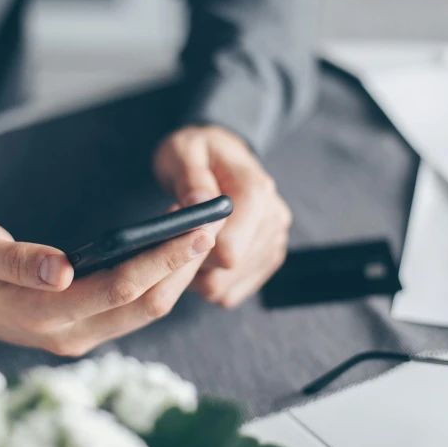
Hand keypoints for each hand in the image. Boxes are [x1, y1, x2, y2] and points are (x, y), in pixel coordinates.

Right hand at [0, 217, 214, 355]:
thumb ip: (15, 260)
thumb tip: (61, 269)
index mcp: (42, 315)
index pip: (119, 288)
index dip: (161, 260)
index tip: (196, 230)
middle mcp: (66, 335)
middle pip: (143, 305)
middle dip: (181, 267)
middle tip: (212, 226)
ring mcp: (75, 337)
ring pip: (142, 311)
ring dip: (174, 276)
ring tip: (199, 236)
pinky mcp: (79, 329)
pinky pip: (130, 309)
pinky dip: (156, 283)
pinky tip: (170, 257)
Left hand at [154, 125, 290, 307]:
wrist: (220, 156)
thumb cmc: (198, 152)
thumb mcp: (184, 151)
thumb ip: (191, 177)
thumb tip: (199, 203)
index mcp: (256, 191)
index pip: (230, 248)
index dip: (195, 249)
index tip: (175, 230)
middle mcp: (273, 219)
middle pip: (226, 272)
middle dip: (191, 262)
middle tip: (174, 236)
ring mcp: (273, 242)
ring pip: (224, 288)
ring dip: (195, 275)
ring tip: (185, 244)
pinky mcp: (266, 260)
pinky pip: (230, 294)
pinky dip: (207, 284)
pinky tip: (197, 259)